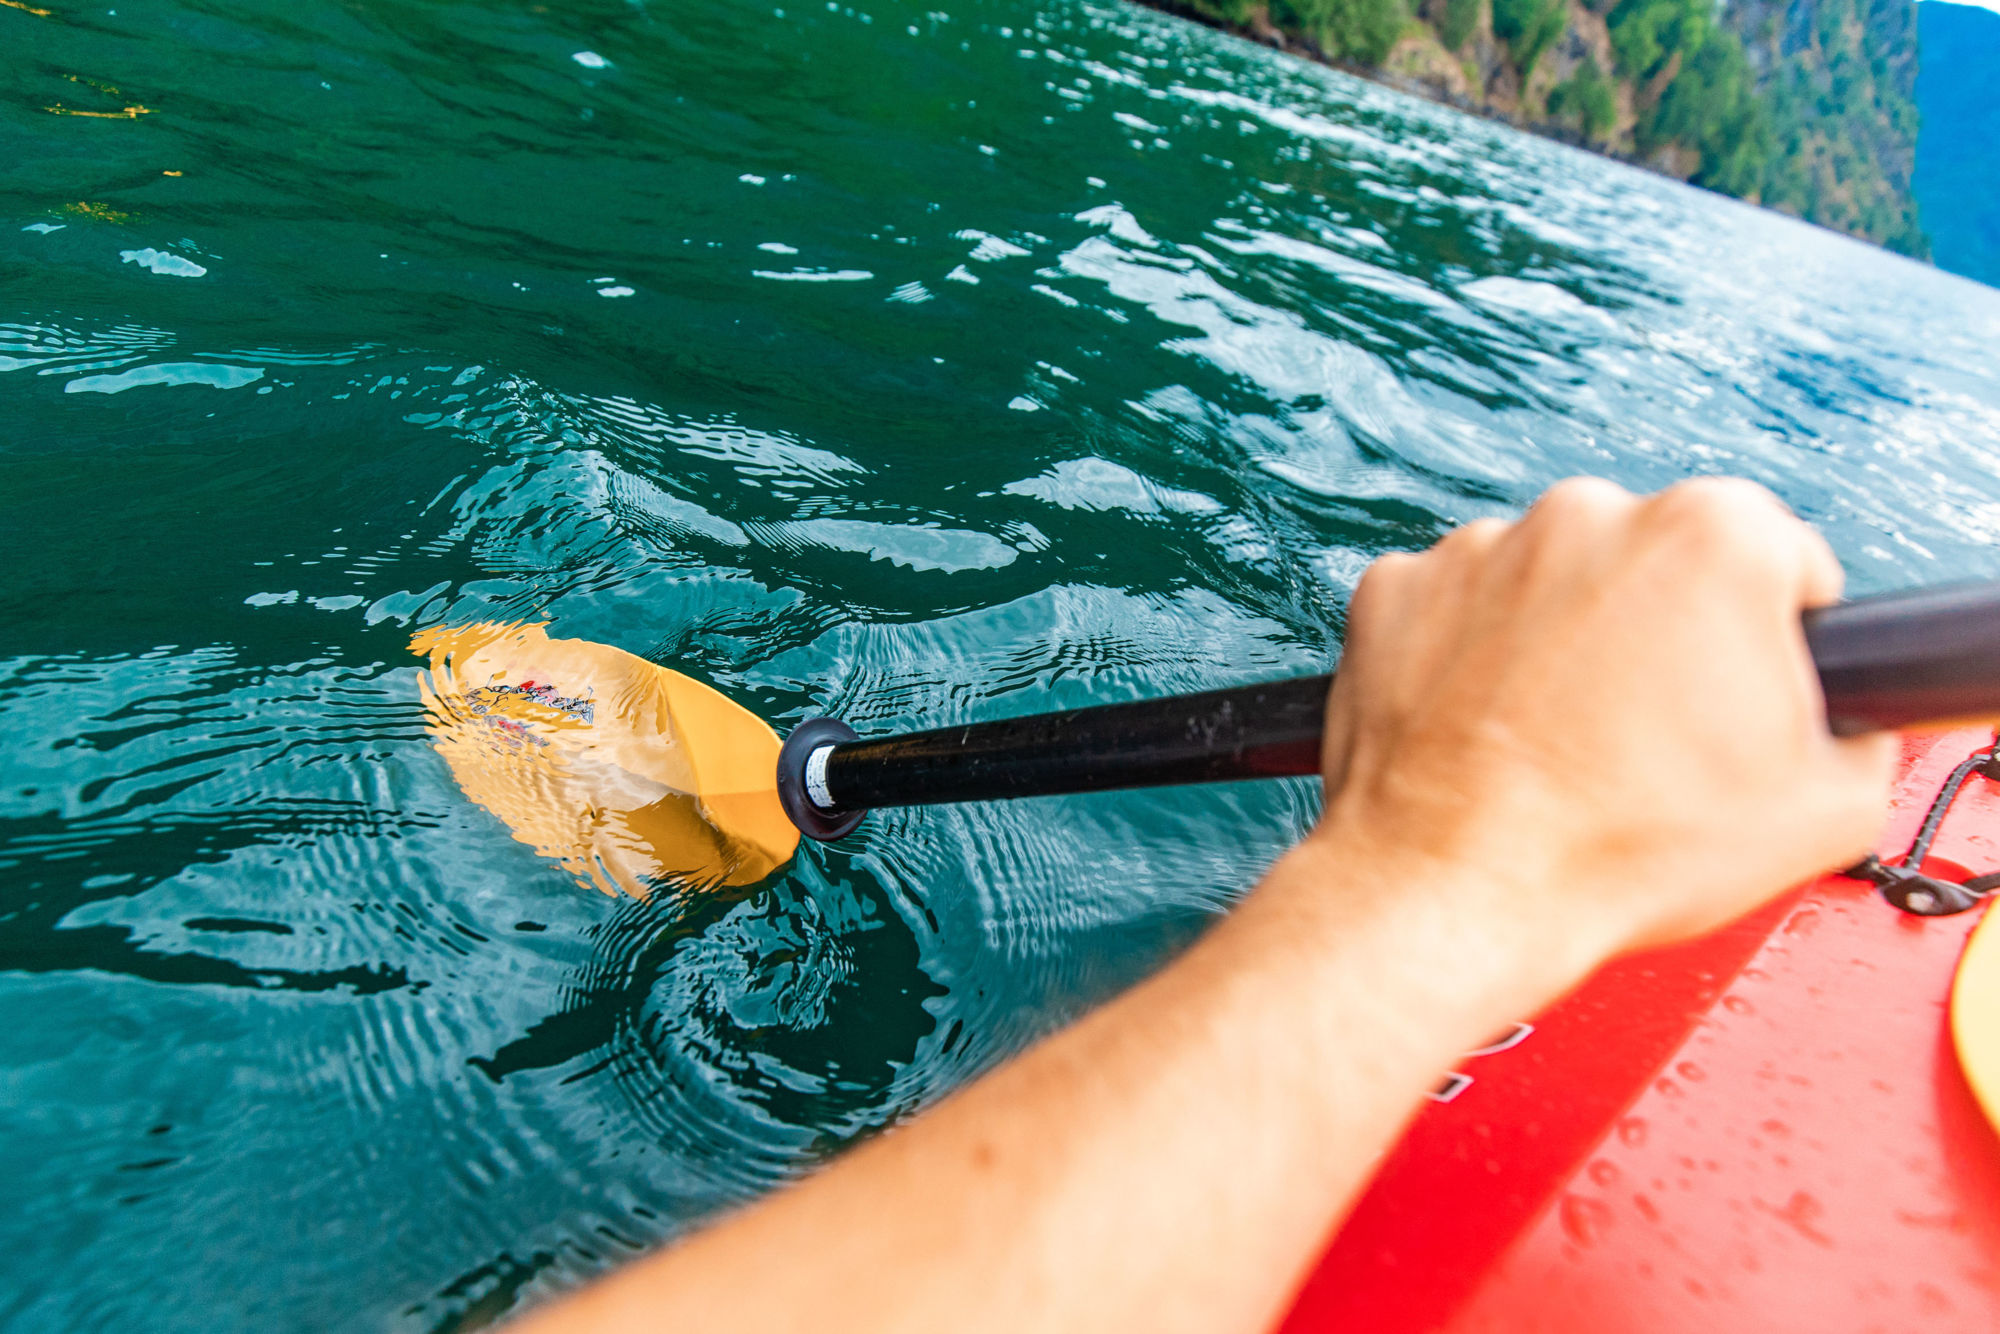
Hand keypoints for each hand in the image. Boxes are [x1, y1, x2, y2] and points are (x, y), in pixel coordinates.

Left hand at [1308, 477, 1895, 976]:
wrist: (1456, 892)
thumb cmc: (1618, 851)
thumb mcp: (1823, 811)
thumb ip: (1861, 731)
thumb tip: (1843, 717)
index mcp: (1712, 535)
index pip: (1778, 563)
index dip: (1772, 641)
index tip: (1741, 695)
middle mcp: (1589, 515)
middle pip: (1654, 562)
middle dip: (1659, 632)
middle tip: (1647, 735)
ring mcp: (1481, 547)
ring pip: (1549, 582)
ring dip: (1558, 640)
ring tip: (1556, 742)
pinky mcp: (1397, 587)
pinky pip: (1454, 609)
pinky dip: (1466, 656)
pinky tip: (1486, 729)